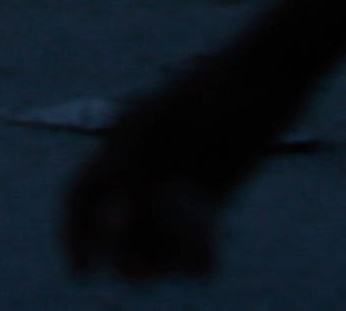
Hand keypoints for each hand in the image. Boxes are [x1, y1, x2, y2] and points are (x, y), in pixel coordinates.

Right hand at [59, 53, 298, 282]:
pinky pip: (194, 232)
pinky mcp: (215, 187)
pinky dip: (195, 253)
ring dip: (162, 257)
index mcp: (124, 142)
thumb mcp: (168, 130)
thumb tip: (112, 221)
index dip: (74, 235)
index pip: (82, 195)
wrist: (271, 71)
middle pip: (119, 224)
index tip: (83, 274)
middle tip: (142, 274)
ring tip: (183, 265)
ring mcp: (180, 176)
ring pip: (156, 234)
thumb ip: (134, 171)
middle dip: (124, 254)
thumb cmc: (218, 93)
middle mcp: (146, 163)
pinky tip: (207, 264)